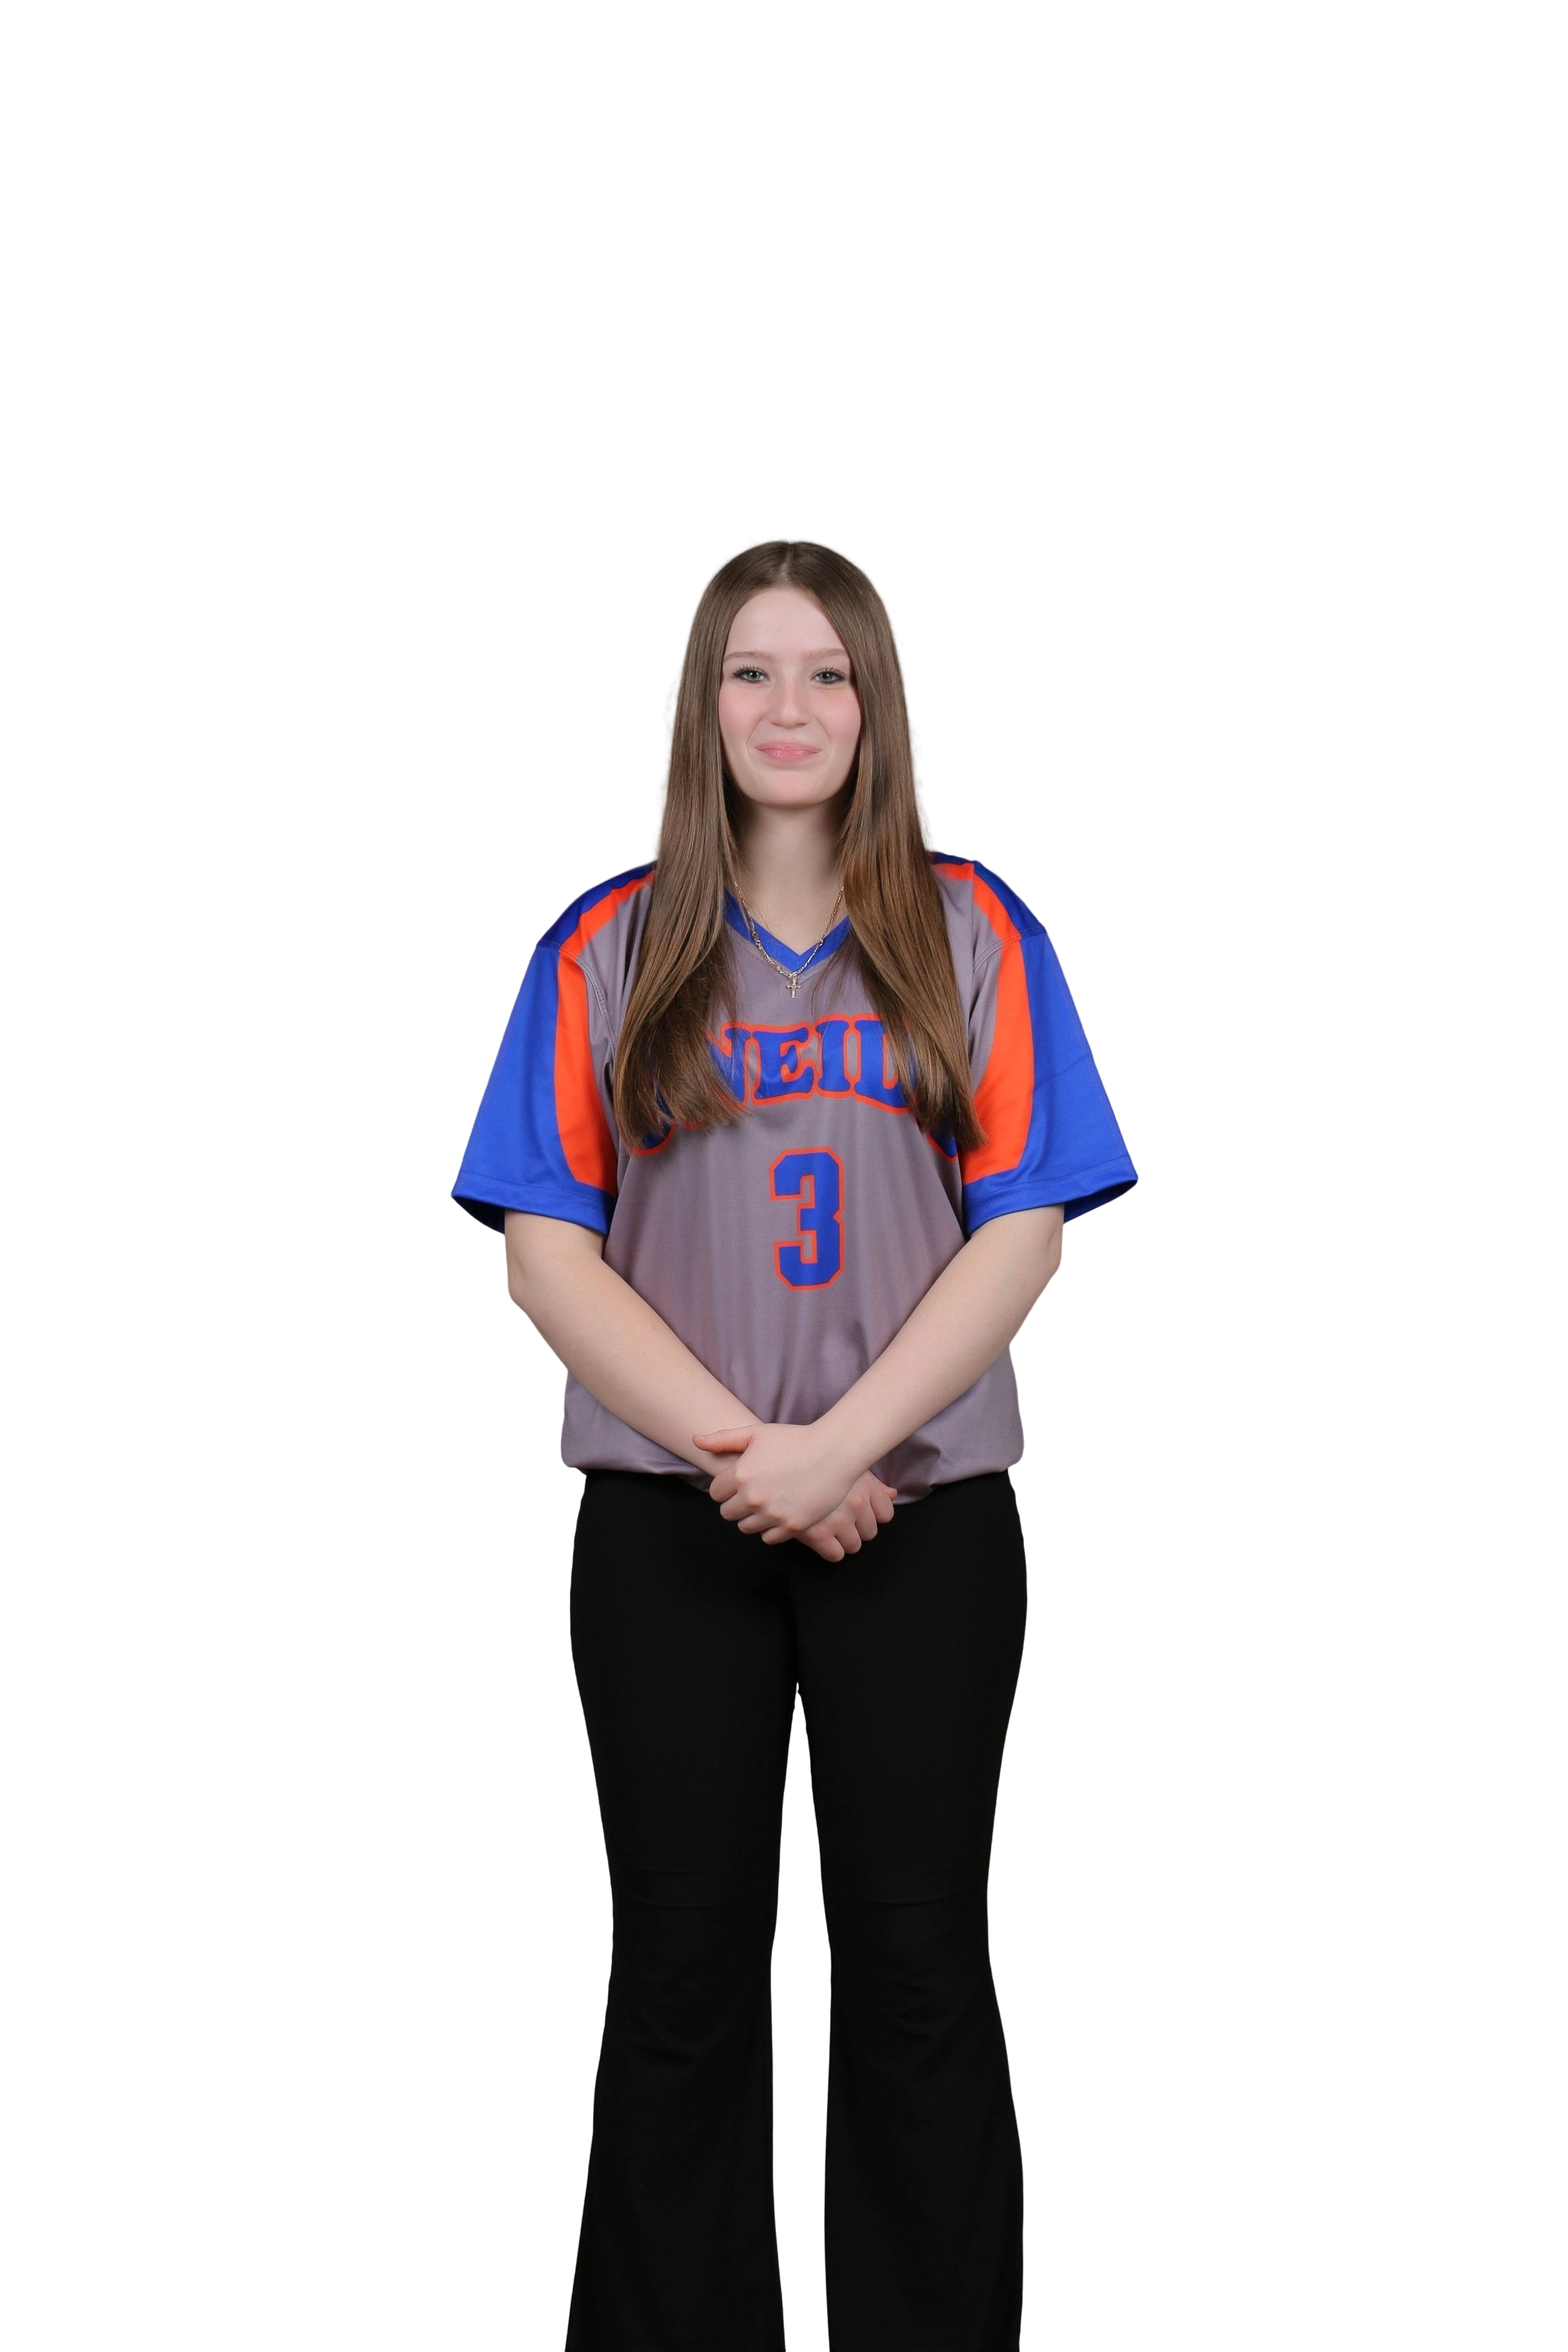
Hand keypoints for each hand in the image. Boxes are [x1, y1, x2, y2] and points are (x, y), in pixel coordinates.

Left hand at [692, 1423, 897, 1560]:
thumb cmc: (795, 1439)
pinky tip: (780, 1512)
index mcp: (739, 1474)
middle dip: (737, 1504)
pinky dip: (771, 1528)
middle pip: (728, 1513)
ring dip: (753, 1517)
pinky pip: (768, 1538)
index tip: (740, 1482)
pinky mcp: (791, 1527)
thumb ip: (723, 1439)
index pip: (715, 1493)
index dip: (726, 1487)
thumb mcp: (757, 1433)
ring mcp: (771, 1514)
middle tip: (754, 1493)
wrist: (833, 1452)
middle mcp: (752, 1498)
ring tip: (768, 1502)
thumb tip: (695, 1440)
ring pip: (746, 1528)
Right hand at [799, 1467, 899, 1561]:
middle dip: (857, 1527)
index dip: (874, 1514)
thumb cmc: (813, 1460)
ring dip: (844, 1539)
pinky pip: (835, 1554)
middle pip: (870, 1532)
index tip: (861, 1511)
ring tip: (830, 1527)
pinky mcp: (816, 1534)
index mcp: (864, 1485)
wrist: (780, 1462)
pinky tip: (820, 1537)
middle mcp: (855, 1503)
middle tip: (841, 1518)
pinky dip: (829, 1549)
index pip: (886, 1514)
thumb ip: (873, 1483)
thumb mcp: (844, 1465)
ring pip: (854, 1545)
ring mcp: (837, 1520)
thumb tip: (893, 1494)